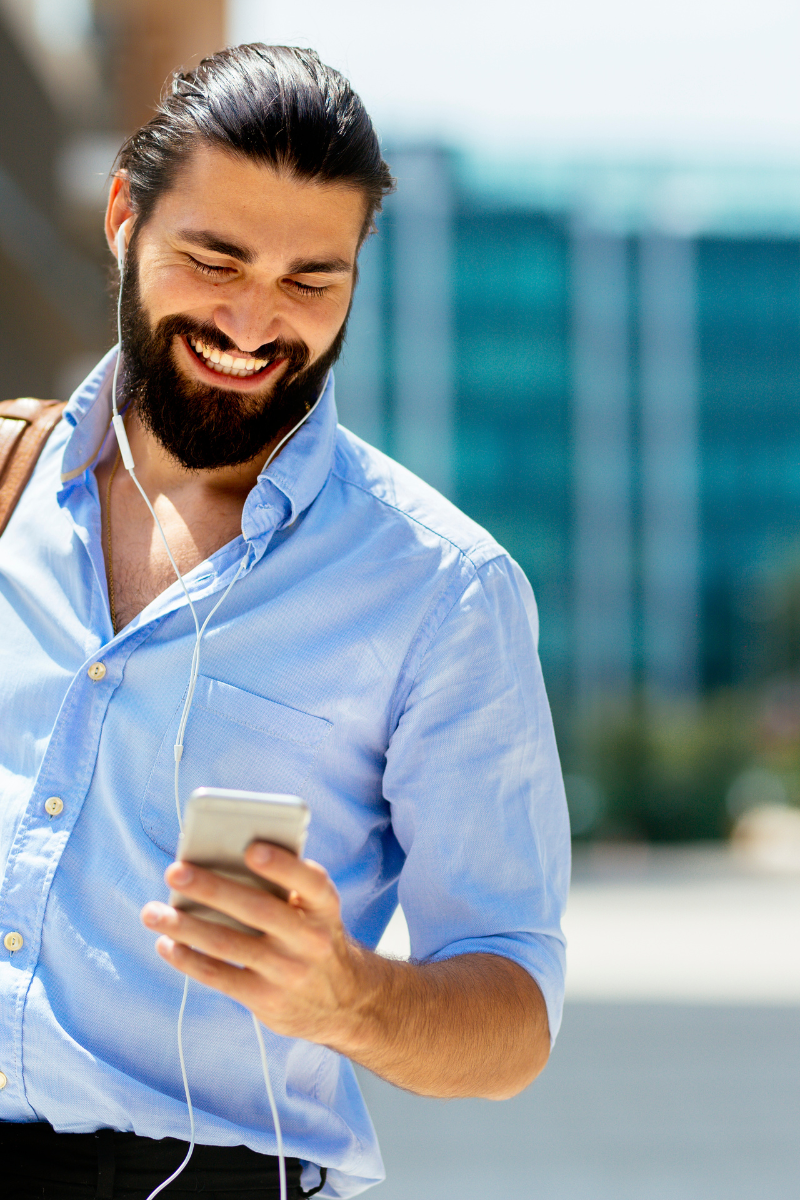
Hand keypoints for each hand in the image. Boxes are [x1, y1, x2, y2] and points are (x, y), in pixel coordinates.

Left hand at [140, 845, 369, 1044]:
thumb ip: (283, 887)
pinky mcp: (266, 1000)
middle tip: (174, 871)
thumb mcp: (314, 911)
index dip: (282, 865)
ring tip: (152, 912)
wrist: (343, 1001)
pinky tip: (167, 944)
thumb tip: (218, 864)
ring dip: (185, 926)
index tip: (251, 848)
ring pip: (228, 944)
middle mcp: (311, 939)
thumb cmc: (312, 936)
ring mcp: (288, 972)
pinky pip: (219, 976)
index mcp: (325, 906)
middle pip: (257, 909)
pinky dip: (188, 960)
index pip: (309, 881)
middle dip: (212, 888)